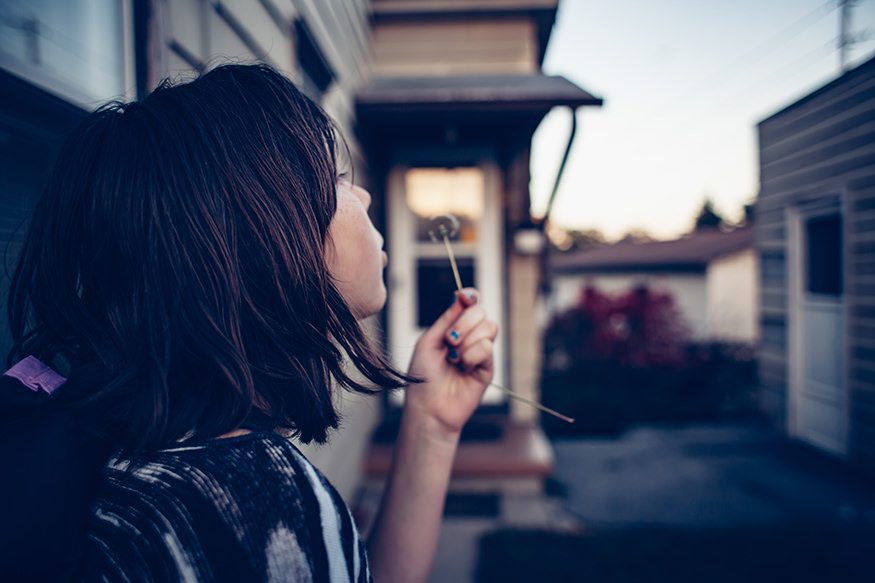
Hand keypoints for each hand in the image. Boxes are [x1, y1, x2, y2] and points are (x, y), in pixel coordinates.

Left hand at [404, 288, 498, 436]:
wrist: (428, 407)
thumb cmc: (423, 376)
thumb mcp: (429, 341)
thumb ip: (446, 318)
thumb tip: (461, 295)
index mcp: (452, 328)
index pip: (469, 304)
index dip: (470, 297)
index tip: (465, 296)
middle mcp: (468, 337)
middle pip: (481, 312)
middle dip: (464, 323)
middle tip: (449, 340)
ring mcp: (479, 352)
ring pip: (488, 328)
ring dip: (467, 341)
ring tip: (453, 358)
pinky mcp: (487, 367)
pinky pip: (486, 348)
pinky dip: (471, 356)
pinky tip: (461, 367)